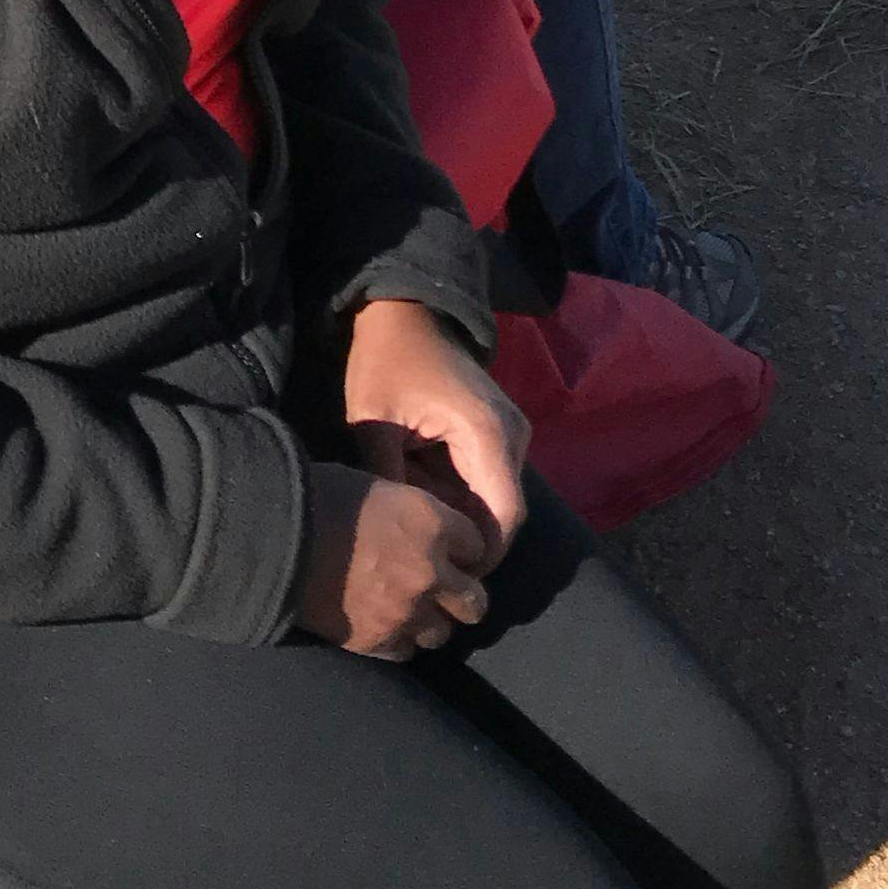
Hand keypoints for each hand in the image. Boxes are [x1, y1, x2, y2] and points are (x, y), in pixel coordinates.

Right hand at [290, 464, 493, 660]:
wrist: (272, 536)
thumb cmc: (318, 495)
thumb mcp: (375, 485)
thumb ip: (408, 512)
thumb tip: (415, 526)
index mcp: (432, 524)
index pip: (477, 545)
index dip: (462, 546)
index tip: (450, 546)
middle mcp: (430, 572)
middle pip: (474, 600)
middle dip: (462, 593)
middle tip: (444, 587)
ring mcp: (406, 612)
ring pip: (444, 632)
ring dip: (432, 619)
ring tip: (412, 609)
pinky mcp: (378, 641)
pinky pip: (408, 651)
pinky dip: (400, 638)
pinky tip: (386, 624)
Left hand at [343, 294, 527, 558]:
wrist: (404, 314)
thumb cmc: (385, 363)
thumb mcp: (374, 423)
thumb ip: (392, 482)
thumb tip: (402, 537)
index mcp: (487, 434)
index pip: (504, 518)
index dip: (482, 555)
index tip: (445, 574)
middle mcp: (513, 436)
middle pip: (503, 513)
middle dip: (468, 540)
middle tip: (425, 558)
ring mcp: (512, 433)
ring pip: (496, 498)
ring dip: (462, 516)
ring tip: (419, 527)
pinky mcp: (501, 431)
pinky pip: (489, 479)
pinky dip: (462, 494)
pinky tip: (426, 494)